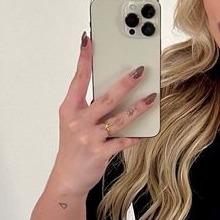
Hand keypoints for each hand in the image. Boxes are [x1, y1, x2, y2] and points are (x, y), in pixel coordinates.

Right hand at [56, 32, 155, 193]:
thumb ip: (88, 106)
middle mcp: (79, 122)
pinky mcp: (101, 152)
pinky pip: (124, 141)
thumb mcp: (73, 123)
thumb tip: (113, 89)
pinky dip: (137, 136)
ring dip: (138, 108)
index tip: (89, 41)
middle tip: (140, 71)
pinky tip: (148, 130)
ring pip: (120, 118)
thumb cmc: (72, 148)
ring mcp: (90, 137)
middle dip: (125, 83)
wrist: (68, 178)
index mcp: (70, 110)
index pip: (78, 80)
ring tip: (152, 98)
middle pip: (106, 97)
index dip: (83, 59)